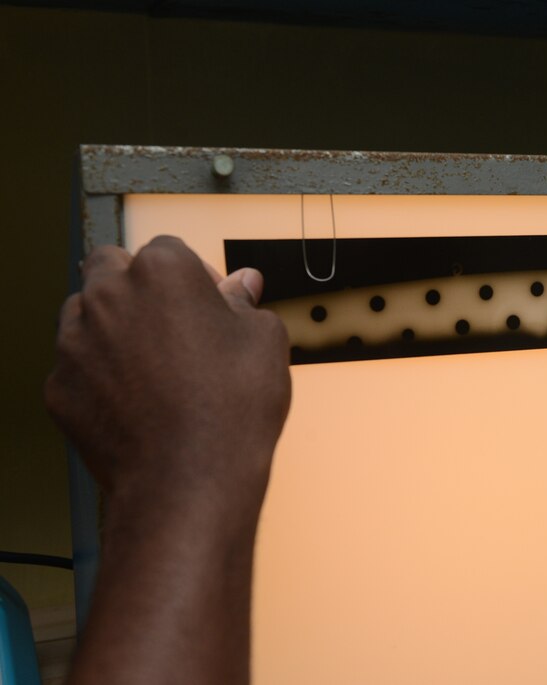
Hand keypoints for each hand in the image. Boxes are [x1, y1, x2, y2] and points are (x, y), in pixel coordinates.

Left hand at [45, 236, 290, 519]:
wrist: (188, 481)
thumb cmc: (230, 409)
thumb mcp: (264, 342)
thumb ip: (246, 303)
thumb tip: (242, 287)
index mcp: (161, 271)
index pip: (170, 250)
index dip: (196, 277)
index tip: (213, 305)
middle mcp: (108, 296)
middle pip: (112, 268)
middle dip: (139, 287)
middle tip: (175, 325)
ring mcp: (75, 342)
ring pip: (86, 314)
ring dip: (114, 326)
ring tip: (154, 365)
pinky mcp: (60, 387)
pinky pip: (77, 367)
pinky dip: (100, 375)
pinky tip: (137, 401)